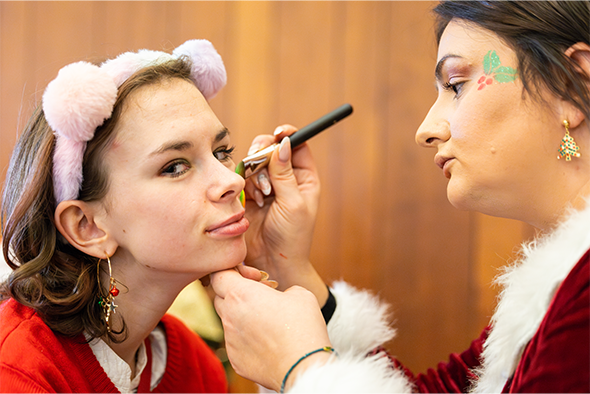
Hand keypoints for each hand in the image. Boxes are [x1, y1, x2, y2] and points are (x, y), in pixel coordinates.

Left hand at [210, 268, 330, 391]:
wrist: (304, 366)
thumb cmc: (303, 326)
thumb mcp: (299, 293)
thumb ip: (281, 288)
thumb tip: (280, 295)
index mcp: (241, 295)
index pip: (219, 275)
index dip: (232, 273)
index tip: (250, 278)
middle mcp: (230, 316)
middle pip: (220, 297)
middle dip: (234, 294)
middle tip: (259, 298)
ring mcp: (230, 340)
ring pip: (228, 321)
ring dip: (241, 317)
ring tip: (267, 323)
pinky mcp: (235, 359)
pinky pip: (235, 343)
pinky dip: (247, 339)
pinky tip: (267, 343)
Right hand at [243, 126, 327, 304]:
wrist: (272, 262)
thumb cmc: (292, 236)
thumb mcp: (293, 203)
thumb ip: (285, 174)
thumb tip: (283, 144)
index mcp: (304, 177)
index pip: (296, 145)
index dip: (288, 135)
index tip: (279, 133)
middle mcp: (285, 178)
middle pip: (272, 148)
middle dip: (265, 153)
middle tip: (262, 163)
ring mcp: (266, 186)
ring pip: (255, 161)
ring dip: (256, 173)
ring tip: (263, 195)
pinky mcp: (248, 194)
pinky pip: (243, 177)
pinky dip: (246, 184)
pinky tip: (254, 200)